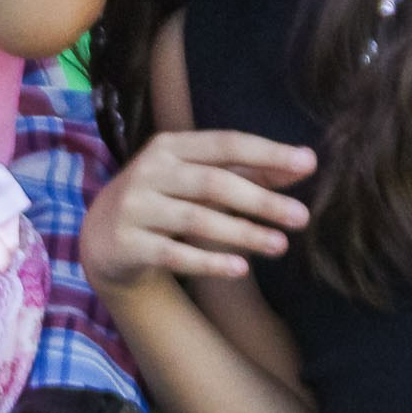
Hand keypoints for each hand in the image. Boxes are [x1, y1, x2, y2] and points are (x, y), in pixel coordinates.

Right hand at [80, 131, 313, 291]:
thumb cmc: (164, 202)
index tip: (308, 163)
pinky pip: (174, 254)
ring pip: (196, 220)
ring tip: (280, 245)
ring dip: (242, 233)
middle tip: (302, 217)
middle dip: (261, 200)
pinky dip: (209, 262)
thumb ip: (247, 172)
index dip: (267, 153)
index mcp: (170, 147)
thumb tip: (304, 163)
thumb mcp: (197, 180)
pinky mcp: (126, 243)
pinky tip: (241, 268)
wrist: (102, 240)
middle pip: (213, 183)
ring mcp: (135, 208)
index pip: (225, 144)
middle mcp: (149, 171)